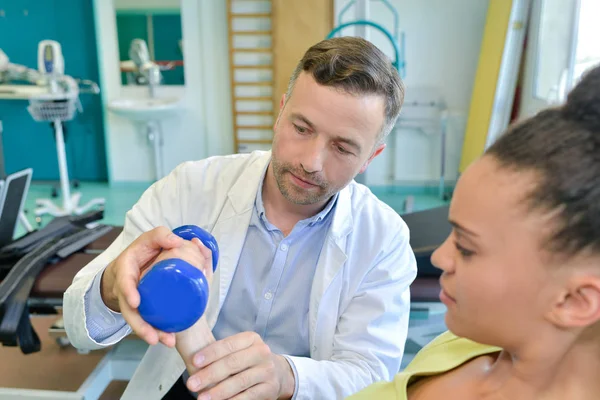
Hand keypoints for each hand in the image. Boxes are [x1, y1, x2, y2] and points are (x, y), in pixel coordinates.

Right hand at [100, 226, 212, 347]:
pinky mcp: (143, 307)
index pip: (124, 282)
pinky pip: (147, 320)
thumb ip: (161, 236)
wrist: (134, 263)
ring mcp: (134, 300)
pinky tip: (168, 338)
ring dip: (150, 332)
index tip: (135, 302)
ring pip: (138, 320)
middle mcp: (127, 288)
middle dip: (140, 326)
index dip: (128, 292)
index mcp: (126, 270)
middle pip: (129, 310)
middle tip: (154, 337)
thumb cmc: (142, 251)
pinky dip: (157, 330)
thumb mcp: (149, 239)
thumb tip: (178, 241)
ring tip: (166, 341)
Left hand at [186, 332, 294, 399]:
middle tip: (191, 384)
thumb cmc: (248, 360)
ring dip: (218, 391)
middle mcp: (262, 352)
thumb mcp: (239, 349)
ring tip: (201, 398)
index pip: (229, 344)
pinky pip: (248, 396)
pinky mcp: (269, 388)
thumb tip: (193, 362)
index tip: (194, 362)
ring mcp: (267, 371)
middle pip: (233, 363)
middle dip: (210, 374)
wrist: (276, 373)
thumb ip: (221, 353)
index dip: (211, 353)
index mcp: (252, 339)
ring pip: (239, 382)